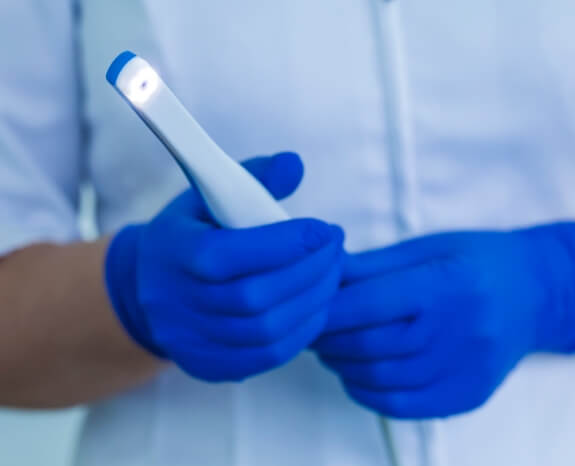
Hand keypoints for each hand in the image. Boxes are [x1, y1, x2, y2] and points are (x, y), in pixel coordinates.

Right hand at [105, 152, 344, 381]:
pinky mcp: (207, 365)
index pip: (228, 254)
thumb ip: (253, 177)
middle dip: (309, 272)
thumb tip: (295, 165)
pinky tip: (316, 306)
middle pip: (254, 298)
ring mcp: (189, 340)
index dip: (284, 244)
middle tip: (336, 250)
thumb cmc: (191, 233)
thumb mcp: (209, 195)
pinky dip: (301, 332)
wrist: (148, 286)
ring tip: (332, 275)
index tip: (323, 229)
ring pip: (266, 332)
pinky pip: (265, 357)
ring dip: (312, 302)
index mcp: (173, 252)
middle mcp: (175, 302)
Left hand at [313, 225, 574, 417]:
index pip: (368, 304)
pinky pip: (403, 406)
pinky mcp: (467, 395)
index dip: (327, 309)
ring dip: (341, 366)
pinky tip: (355, 375)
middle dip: (326, 339)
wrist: (532, 293)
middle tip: (309, 329)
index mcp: (445, 284)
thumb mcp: (425, 248)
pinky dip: (367, 393)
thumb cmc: (473, 260)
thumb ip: (371, 266)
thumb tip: (321, 273)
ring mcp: (466, 369)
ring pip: (380, 378)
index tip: (305, 306)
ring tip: (329, 349)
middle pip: (369, 345)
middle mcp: (459, 330)